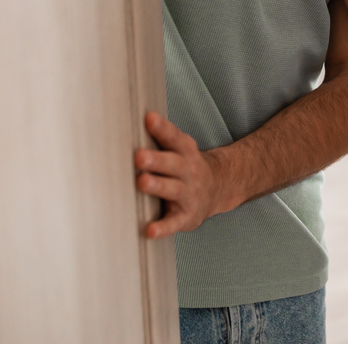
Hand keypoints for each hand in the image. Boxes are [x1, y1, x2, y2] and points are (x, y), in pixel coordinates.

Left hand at [134, 110, 226, 238]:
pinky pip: (174, 223)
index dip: (162, 128)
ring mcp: (189, 194)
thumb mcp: (179, 148)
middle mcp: (189, 171)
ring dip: (158, 186)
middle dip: (156, 160)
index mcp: (185, 151)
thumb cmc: (185, 167)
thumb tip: (129, 117)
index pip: (174, 138)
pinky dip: (162, 228)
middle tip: (139, 156)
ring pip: (173, 190)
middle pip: (173, 164)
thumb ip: (160, 136)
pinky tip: (150, 230)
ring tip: (142, 182)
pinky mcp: (187, 216)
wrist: (218, 189)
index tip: (149, 118)